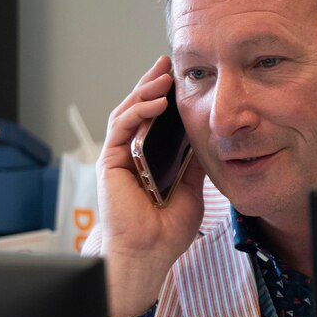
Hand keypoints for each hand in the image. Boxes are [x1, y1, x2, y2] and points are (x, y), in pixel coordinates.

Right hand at [97, 55, 205, 316]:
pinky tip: (155, 102)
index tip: (182, 80)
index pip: (157, 122)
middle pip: (140, 111)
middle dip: (153, 85)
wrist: (149, 252)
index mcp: (151, 161)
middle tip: (168, 64)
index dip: (167, 99)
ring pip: (128, 113)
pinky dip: (137, 111)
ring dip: (145, 92)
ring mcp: (120, 157)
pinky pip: (122, 128)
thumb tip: (205, 138)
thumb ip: (193, 163)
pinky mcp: (110, 161)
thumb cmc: (166, 230)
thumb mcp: (192, 190)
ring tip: (164, 76)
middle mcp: (133, 156)